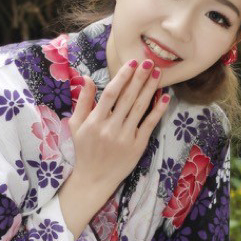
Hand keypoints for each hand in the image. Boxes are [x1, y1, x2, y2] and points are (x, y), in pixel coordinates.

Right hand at [69, 58, 170, 203]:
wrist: (94, 178)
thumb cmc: (83, 149)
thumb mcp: (76, 125)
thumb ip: (83, 101)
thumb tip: (87, 78)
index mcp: (95, 121)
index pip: (111, 94)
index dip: (122, 77)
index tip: (132, 63)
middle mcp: (110, 128)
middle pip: (128, 98)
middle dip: (140, 78)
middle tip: (150, 61)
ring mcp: (125, 137)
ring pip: (140, 108)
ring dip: (150, 89)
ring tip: (158, 73)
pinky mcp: (137, 146)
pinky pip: (149, 124)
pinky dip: (157, 110)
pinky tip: (164, 97)